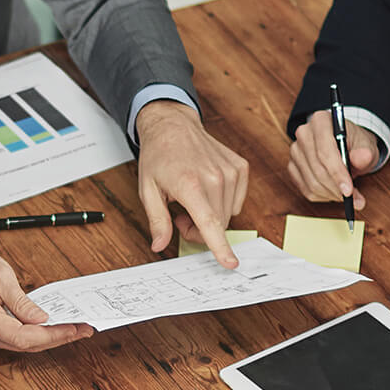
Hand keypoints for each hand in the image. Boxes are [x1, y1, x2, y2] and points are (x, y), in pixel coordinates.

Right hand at [0, 235, 94, 351]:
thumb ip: (20, 301)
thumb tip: (41, 319)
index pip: (24, 337)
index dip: (52, 335)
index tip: (74, 328)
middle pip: (25, 345)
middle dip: (56, 338)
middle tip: (83, 328)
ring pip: (21, 345)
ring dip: (47, 337)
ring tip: (73, 327)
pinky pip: (13, 339)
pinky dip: (34, 334)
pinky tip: (50, 326)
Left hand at [133, 100, 250, 265]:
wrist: (173, 125)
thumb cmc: (159, 156)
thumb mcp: (148, 190)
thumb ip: (157, 221)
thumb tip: (159, 245)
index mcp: (190, 184)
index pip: (209, 223)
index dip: (220, 247)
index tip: (231, 263)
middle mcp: (215, 178)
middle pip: (217, 225)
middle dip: (199, 230)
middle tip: (180, 218)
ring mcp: (230, 172)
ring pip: (228, 215)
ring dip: (211, 217)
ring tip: (191, 201)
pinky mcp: (240, 168)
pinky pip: (237, 201)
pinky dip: (223, 203)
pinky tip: (207, 190)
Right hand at [287, 108, 379, 205]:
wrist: (347, 145)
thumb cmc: (356, 143)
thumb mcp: (366, 145)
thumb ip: (365, 152)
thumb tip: (362, 158)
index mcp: (321, 121)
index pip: (325, 151)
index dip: (337, 173)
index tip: (349, 190)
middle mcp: (304, 133)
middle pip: (317, 168)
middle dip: (337, 188)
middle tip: (355, 200)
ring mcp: (295, 151)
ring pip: (312, 182)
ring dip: (332, 194)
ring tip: (349, 197)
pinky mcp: (293, 167)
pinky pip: (306, 189)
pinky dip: (323, 196)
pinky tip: (335, 193)